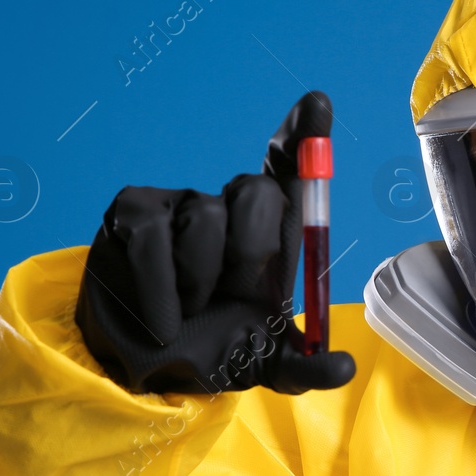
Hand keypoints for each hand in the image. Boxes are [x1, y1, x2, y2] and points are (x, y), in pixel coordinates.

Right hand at [75, 91, 354, 394]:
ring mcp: (179, 204)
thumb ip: (306, 365)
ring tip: (189, 311)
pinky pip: (155, 237)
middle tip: (229, 298)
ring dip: (200, 281)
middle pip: (256, 193)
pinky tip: (163, 319)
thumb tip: (344, 370)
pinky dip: (162, 289)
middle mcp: (227, 206)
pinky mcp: (132, 211)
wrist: (144, 370)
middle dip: (250, 256)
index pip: (289, 168)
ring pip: (206, 219)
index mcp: (268, 231)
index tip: (318, 105)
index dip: (304, 135)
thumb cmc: (211, 351)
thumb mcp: (265, 364)